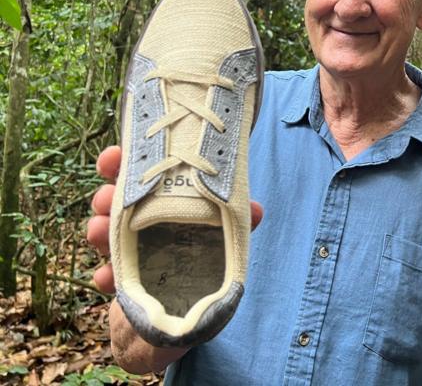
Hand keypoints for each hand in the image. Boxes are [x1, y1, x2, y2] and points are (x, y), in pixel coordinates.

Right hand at [86, 145, 263, 372]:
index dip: (126, 163)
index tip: (116, 154)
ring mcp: (130, 254)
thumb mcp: (224, 250)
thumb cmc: (206, 277)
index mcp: (166, 209)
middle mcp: (145, 226)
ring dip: (100, 229)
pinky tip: (106, 277)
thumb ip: (236, 230)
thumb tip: (256, 209)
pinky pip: (106, 274)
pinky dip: (104, 274)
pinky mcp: (121, 283)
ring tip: (100, 232)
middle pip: (118, 201)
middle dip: (108, 194)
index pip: (144, 177)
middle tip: (107, 197)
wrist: (181, 332)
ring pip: (106, 232)